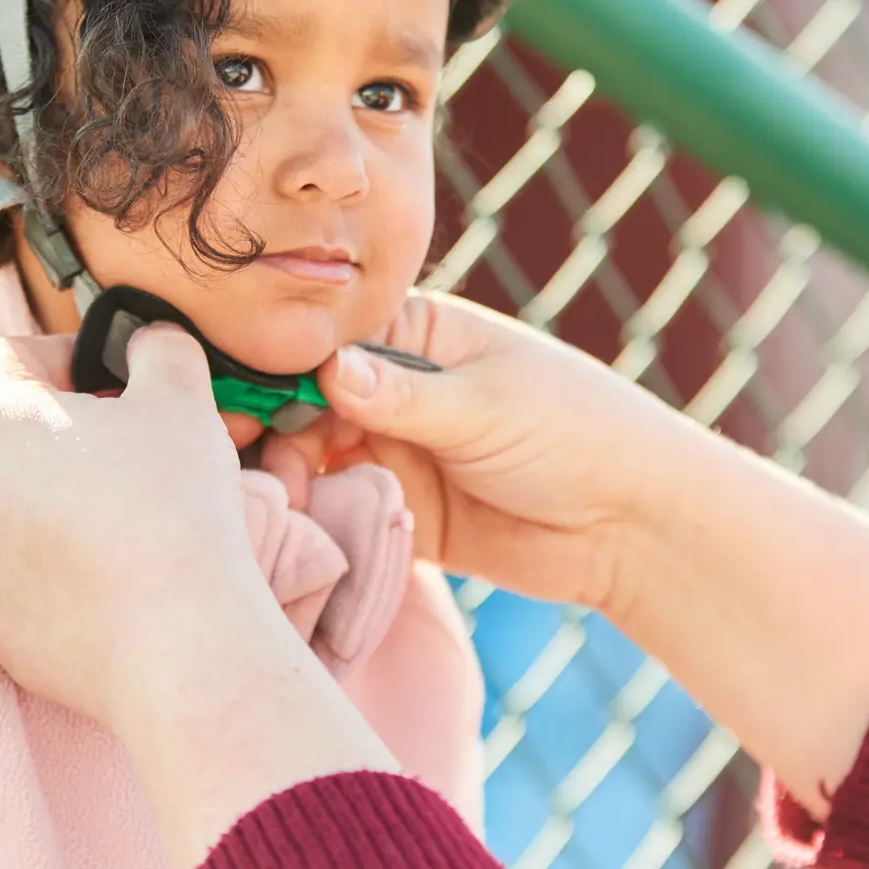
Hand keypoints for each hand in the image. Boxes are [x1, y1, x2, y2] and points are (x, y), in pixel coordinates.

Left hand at [0, 326, 267, 732]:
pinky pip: (24, 577)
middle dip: (65, 435)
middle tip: (133, 455)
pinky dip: (61, 570)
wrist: (179, 644)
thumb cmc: (178, 508)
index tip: (114, 384)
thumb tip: (145, 342)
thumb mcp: (183, 396)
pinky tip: (120, 580)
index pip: (8, 357)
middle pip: (9, 438)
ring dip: (60, 502)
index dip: (64, 356)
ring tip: (130, 523)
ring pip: (13, 509)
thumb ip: (158, 347)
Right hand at [267, 292, 662, 613]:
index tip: (236, 397)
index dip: (276, 364)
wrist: (632, 525)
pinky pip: (339, 515)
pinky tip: (296, 533)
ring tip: (279, 503)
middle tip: (253, 461)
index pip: (325, 339)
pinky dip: (314, 522)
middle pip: (302, 401)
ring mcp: (392, 455)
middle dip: (271, 428)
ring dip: (288, 480)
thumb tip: (325, 368)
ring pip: (312, 460)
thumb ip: (401, 395)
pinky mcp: (398, 516)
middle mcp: (393, 391)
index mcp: (417, 335)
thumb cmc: (576, 433)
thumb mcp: (485, 405)